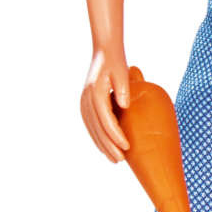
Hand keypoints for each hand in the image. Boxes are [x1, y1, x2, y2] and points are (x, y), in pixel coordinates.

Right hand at [81, 46, 131, 161]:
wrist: (104, 52)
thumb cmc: (116, 61)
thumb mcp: (122, 71)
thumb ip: (123, 88)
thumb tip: (126, 105)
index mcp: (96, 92)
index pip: (106, 119)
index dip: (115, 135)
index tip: (127, 146)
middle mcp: (86, 99)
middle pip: (97, 128)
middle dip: (108, 146)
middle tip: (120, 160)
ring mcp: (84, 102)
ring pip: (92, 129)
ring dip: (102, 145)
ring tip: (115, 159)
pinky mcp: (85, 104)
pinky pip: (90, 125)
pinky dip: (97, 137)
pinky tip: (105, 147)